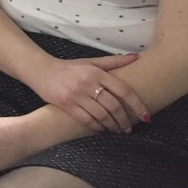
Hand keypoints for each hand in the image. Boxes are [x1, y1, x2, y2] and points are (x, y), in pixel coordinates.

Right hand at [34, 54, 149, 132]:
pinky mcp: (67, 105)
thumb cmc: (69, 68)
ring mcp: (76, 95)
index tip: (146, 116)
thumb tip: (136, 57)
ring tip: (119, 130)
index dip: (137, 105)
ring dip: (113, 126)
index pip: (123, 90)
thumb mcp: (90, 62)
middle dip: (125, 120)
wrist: (41, 71)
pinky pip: (87, 120)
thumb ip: (113, 62)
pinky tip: (103, 130)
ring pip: (102, 116)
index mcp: (96, 72)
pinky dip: (98, 128)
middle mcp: (87, 83)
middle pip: (114, 106)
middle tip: (130, 127)